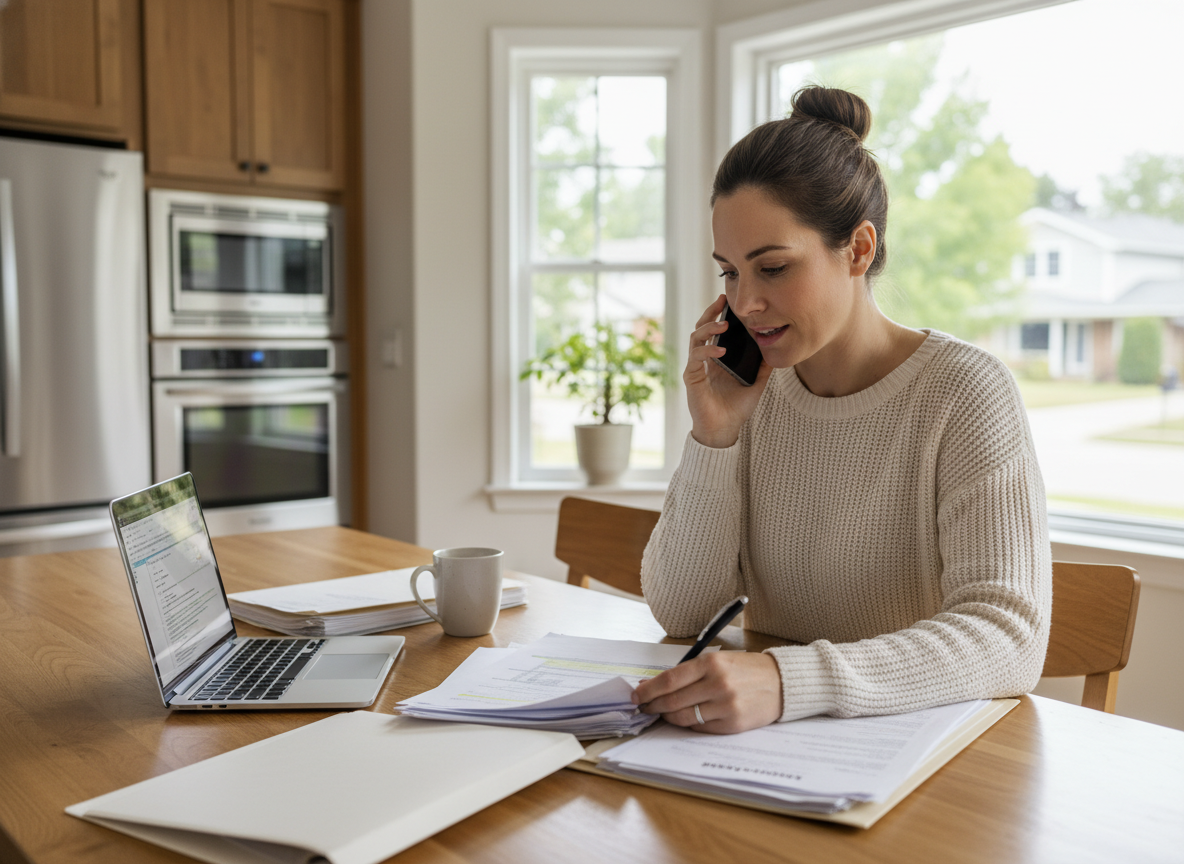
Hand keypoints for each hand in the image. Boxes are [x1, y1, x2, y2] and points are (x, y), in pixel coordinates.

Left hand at [632, 651, 781, 733]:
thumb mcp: (718, 661)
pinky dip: (689, 724)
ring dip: (668, 717)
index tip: (636, 695)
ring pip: (684, 717)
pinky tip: (686, 718)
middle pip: (672, 701)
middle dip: (653, 705)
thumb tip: (656, 684)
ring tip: (663, 713)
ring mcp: (725, 706)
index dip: (648, 690)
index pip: (669, 680)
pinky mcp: (733, 724)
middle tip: (644, 707)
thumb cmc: (746, 669)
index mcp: (711, 664)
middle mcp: (717, 684)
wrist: (781, 683)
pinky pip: (700, 728)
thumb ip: (689, 673)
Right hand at [685, 295, 772, 448]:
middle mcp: (704, 360)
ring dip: (709, 328)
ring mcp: (696, 367)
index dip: (718, 314)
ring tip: (724, 324)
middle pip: (701, 328)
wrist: (724, 429)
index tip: (728, 300)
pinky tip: (721, 349)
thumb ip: (763, 366)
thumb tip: (775, 349)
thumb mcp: (756, 383)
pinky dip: (708, 350)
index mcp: (716, 358)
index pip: (713, 330)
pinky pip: (696, 358)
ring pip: (695, 338)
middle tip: (722, 301)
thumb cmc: (736, 408)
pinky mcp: (691, 377)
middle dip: (710, 312)